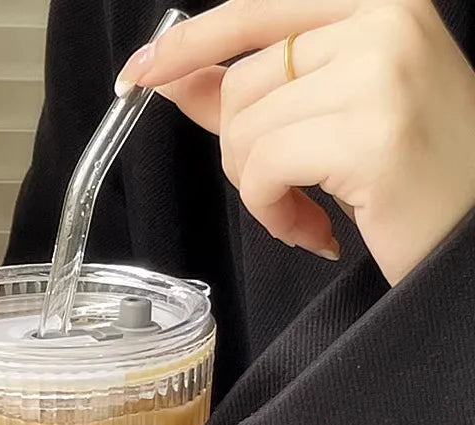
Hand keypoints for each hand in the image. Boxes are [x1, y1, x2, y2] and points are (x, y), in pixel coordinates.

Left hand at [116, 0, 474, 284]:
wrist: (472, 244)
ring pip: (245, 129)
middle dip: (241, 151)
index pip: (254, 9)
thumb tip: (179, 80)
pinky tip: (310, 228)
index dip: (188, 45)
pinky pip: (262, 168)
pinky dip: (269, 210)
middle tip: (281, 186)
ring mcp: (381, 73)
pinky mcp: (370, 133)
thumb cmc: (409, 177)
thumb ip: (255, 91)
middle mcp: (384, 21)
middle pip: (241, 85)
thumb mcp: (332, 114)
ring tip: (302, 209)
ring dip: (257, 187)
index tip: (139, 75)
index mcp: (378, 3)